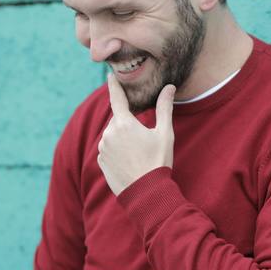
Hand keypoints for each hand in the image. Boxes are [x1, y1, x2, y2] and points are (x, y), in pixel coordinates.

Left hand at [97, 74, 175, 195]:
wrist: (146, 193)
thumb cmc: (158, 161)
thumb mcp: (165, 134)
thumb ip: (164, 108)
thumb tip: (169, 87)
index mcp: (124, 123)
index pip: (116, 98)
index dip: (113, 85)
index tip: (110, 76)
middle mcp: (109, 133)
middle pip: (118, 120)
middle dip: (128, 123)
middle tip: (143, 139)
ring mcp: (103, 149)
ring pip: (112, 135)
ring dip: (122, 138)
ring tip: (138, 154)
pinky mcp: (101, 162)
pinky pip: (108, 150)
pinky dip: (117, 152)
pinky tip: (130, 161)